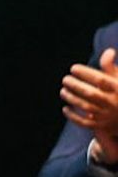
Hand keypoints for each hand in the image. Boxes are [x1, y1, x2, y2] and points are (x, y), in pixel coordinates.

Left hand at [63, 47, 117, 161]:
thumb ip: (111, 66)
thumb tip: (109, 51)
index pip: (100, 79)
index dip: (85, 73)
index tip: (73, 68)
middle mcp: (114, 102)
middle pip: (91, 94)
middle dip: (75, 86)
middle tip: (65, 79)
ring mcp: (108, 115)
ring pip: (87, 107)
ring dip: (72, 99)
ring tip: (63, 91)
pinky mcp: (102, 125)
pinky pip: (86, 123)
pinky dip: (74, 116)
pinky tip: (65, 108)